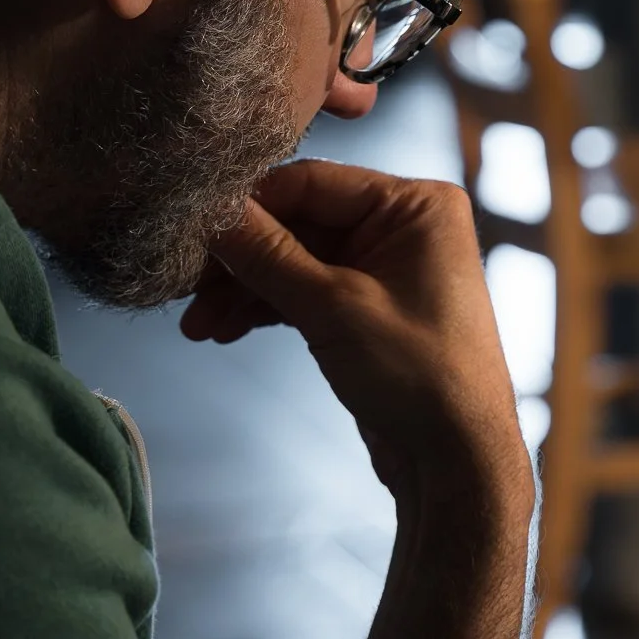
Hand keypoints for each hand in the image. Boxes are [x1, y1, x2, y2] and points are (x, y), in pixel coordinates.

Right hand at [183, 161, 528, 505]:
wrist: (455, 458)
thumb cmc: (419, 374)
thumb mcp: (334, 307)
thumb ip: (267, 254)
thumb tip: (208, 210)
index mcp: (417, 204)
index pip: (312, 181)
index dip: (248, 205)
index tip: (191, 227)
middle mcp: (406, 225)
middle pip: (298, 221)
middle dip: (240, 258)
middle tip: (184, 286)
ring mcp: (387, 266)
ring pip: (295, 260)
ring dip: (243, 289)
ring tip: (197, 324)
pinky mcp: (368, 306)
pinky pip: (305, 290)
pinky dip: (265, 308)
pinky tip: (222, 329)